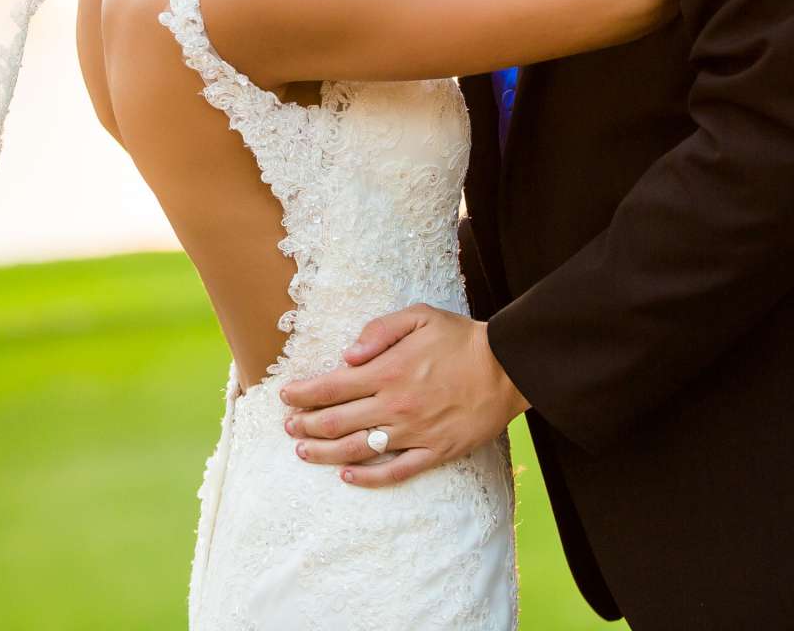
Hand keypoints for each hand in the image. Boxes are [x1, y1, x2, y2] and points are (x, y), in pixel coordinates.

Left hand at [276, 304, 528, 487]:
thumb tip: (346, 355)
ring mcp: (413, 433)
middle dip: (305, 424)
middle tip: (288, 425)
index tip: (286, 395)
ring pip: (357, 450)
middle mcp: (394, 406)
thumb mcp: (419, 316)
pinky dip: (367, 478)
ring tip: (302, 451)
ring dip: (324, 453)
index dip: (302, 393)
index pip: (330, 387)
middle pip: (335, 422)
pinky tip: (347, 477)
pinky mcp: (434, 452)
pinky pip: (395, 471)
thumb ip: (378, 330)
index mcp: (387, 371)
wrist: (507, 368)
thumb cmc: (460, 338)